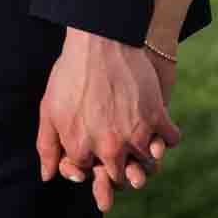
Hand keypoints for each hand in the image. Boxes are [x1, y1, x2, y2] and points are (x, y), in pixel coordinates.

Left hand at [36, 29, 180, 208]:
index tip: (94, 148)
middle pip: (120, 177)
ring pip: (147, 163)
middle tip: (121, 153)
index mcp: (81, 148)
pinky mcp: (156, 117)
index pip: (90, 173)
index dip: (92, 161)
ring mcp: (134, 135)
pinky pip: (170, 139)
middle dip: (119, 168)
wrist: (100, 40)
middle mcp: (108, 148)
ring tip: (141, 143)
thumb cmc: (71, 73)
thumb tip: (48, 176)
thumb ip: (47, 147)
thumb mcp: (48, 110)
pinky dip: (168, 137)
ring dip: (146, 157)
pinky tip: (160, 129)